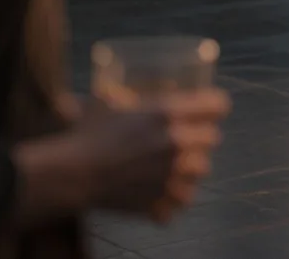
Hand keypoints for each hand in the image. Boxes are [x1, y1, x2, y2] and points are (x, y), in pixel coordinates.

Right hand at [21, 89, 229, 224]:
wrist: (71, 175)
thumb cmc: (86, 134)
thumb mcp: (106, 102)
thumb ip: (122, 94)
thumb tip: (120, 88)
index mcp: (168, 113)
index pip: (217, 104)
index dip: (214, 106)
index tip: (212, 109)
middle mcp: (177, 142)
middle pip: (213, 138)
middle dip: (201, 138)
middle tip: (186, 140)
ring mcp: (172, 173)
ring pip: (202, 170)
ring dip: (191, 168)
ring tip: (173, 167)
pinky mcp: (162, 198)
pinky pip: (183, 199)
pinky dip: (175, 197)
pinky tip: (163, 192)